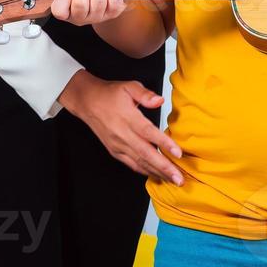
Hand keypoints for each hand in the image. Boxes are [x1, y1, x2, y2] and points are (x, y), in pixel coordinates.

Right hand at [59, 70, 183, 184]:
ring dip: (157, 172)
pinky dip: (145, 171)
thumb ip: (145, 94)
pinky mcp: (114, 151)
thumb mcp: (128, 86)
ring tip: (173, 180)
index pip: (148, 132)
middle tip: (179, 178)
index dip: (164, 144)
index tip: (178, 153)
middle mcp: (122, 133)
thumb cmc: (110, 94)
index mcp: (127, 117)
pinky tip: (157, 175)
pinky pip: (131, 164)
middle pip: (146, 153)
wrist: (87, 102)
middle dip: (164, 167)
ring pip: (139, 162)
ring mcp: (117, 145)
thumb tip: (159, 100)